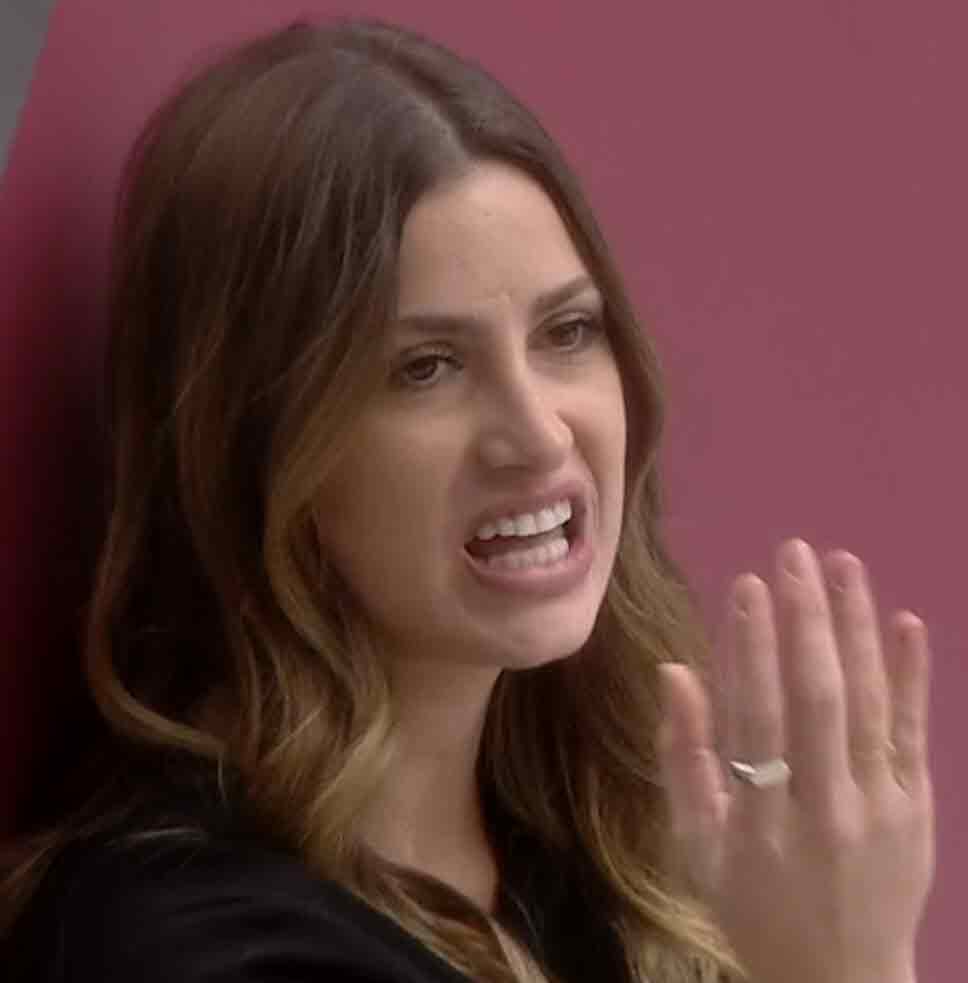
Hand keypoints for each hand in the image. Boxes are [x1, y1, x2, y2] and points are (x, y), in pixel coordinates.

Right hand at [656, 538, 934, 982]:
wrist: (840, 977)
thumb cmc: (752, 904)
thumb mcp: (696, 848)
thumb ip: (683, 760)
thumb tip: (675, 673)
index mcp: (762, 816)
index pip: (757, 711)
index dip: (751, 644)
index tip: (747, 583)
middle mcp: (827, 803)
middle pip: (818, 695)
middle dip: (806, 617)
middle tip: (795, 552)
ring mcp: (882, 803)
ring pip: (869, 701)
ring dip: (856, 626)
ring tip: (842, 565)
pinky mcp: (919, 806)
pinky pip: (914, 731)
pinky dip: (914, 675)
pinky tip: (906, 622)